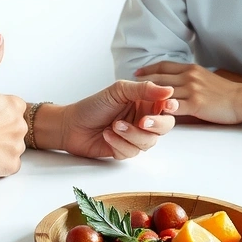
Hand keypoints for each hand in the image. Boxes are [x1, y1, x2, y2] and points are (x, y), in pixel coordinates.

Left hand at [45, 80, 177, 159]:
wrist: (71, 125)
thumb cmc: (93, 105)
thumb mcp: (118, 91)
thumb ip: (144, 89)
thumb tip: (168, 90)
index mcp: (143, 102)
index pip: (166, 106)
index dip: (171, 107)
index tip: (168, 106)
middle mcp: (142, 120)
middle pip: (164, 127)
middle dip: (155, 125)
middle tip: (142, 122)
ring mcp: (134, 137)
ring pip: (148, 142)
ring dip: (131, 135)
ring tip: (114, 126)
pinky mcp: (125, 151)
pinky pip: (132, 152)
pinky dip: (119, 144)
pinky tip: (107, 135)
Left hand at [133, 62, 241, 123]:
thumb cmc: (227, 93)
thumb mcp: (206, 78)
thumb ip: (191, 80)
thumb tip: (178, 84)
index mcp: (190, 69)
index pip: (164, 66)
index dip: (149, 69)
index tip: (137, 72)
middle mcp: (189, 76)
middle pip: (159, 77)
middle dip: (142, 82)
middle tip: (127, 87)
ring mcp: (192, 89)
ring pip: (163, 91)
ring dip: (146, 97)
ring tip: (132, 102)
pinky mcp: (196, 103)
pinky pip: (174, 106)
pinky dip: (161, 109)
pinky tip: (150, 113)